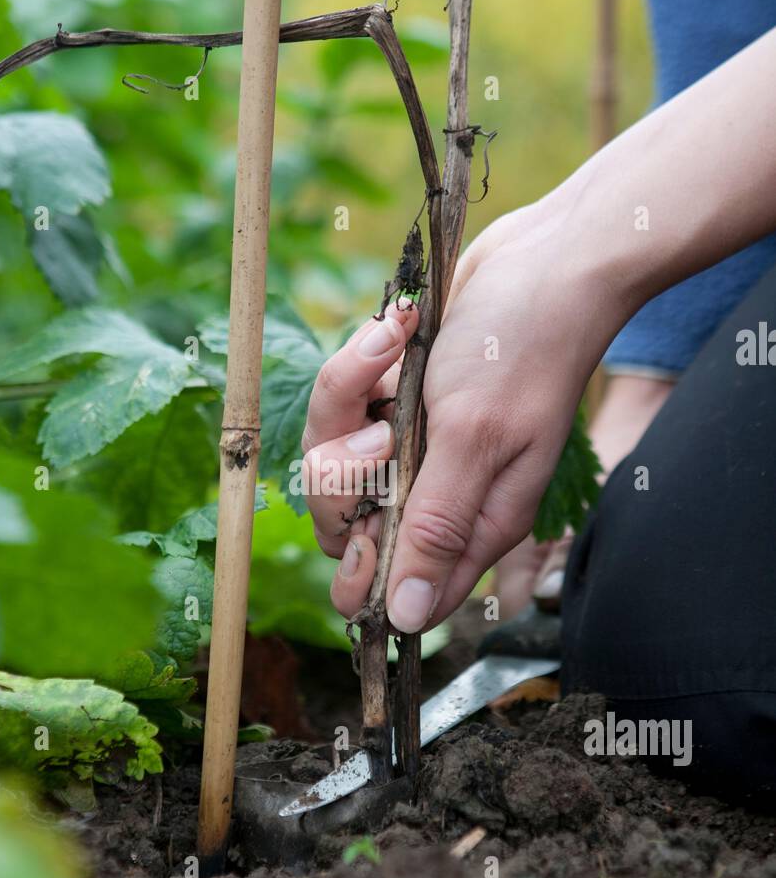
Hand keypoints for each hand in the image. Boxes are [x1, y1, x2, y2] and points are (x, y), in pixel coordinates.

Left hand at [303, 207, 619, 631]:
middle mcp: (436, 493)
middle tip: (387, 425)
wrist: (544, 256)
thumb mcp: (476, 440)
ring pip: (333, 458)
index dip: (365, 570)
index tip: (369, 519)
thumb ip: (436, 527)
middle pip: (345, 525)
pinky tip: (398, 331)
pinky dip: (357, 364)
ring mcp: (412, 446)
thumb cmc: (523, 346)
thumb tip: (407, 621)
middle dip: (345, 470)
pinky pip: (341, 403)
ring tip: (391, 351)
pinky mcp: (393, 402)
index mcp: (468, 524)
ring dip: (346, 400)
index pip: (395, 591)